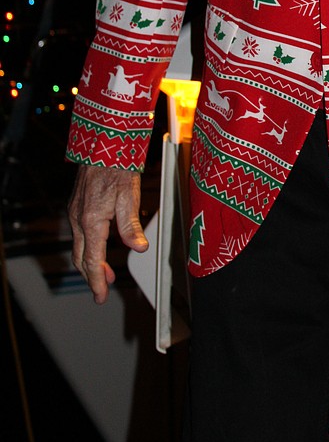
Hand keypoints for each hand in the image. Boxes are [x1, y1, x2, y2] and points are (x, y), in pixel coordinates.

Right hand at [67, 166, 148, 303]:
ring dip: (90, 262)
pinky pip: (79, 234)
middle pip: (81, 258)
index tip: (101, 296)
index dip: (97, 281)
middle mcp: (78, 219)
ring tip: (105, 271)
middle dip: (92, 276)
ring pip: (79, 247)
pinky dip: (88, 246)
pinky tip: (99, 245)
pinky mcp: (77, 205)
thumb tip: (140, 248)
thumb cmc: (117, 167)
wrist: (103, 144)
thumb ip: (131, 226)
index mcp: (91, 221)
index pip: (92, 261)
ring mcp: (75, 212)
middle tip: (103, 288)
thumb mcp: (129, 198)